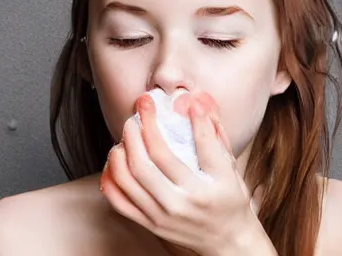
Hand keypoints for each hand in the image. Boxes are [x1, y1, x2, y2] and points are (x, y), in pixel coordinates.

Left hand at [100, 91, 268, 255]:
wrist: (228, 242)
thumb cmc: (230, 199)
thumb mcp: (230, 168)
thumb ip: (213, 135)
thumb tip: (195, 101)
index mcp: (210, 187)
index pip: (199, 145)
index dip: (190, 116)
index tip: (180, 99)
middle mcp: (184, 203)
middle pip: (152, 159)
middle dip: (141, 126)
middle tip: (141, 106)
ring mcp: (163, 216)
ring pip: (130, 178)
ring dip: (122, 148)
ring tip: (128, 131)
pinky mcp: (150, 225)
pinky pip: (120, 201)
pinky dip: (111, 177)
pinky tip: (116, 158)